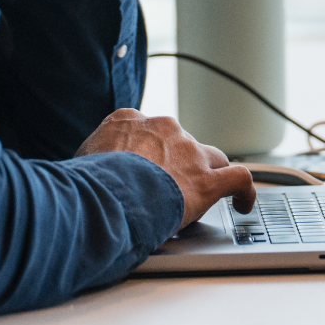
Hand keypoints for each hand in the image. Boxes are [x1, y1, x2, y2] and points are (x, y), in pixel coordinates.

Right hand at [75, 109, 256, 227]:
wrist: (103, 195)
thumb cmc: (86, 183)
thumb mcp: (80, 159)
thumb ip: (93, 157)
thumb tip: (86, 174)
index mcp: (129, 120)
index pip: (146, 130)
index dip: (148, 152)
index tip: (144, 168)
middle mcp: (163, 129)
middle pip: (180, 142)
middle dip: (177, 163)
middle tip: (166, 191)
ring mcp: (188, 152)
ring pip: (211, 157)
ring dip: (208, 174)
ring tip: (204, 196)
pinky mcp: (207, 180)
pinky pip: (238, 179)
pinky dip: (245, 191)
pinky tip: (244, 204)